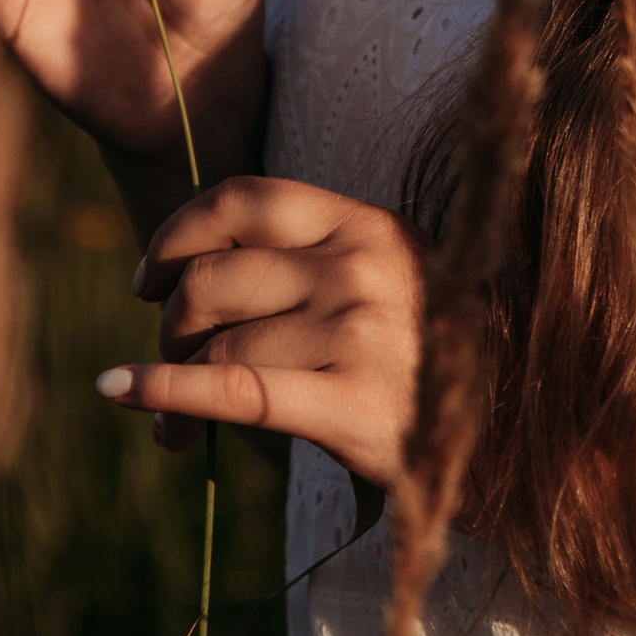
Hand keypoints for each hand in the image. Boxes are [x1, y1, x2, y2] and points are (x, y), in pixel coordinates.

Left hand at [95, 180, 425, 483]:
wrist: (513, 433)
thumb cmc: (429, 355)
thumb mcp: (388, 276)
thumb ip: (309, 260)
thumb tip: (187, 274)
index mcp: (365, 225)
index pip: (245, 202)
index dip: (179, 234)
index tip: (148, 278)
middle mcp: (360, 269)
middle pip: (215, 277)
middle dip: (172, 322)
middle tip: (172, 361)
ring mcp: (357, 334)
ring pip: (218, 343)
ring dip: (171, 381)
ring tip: (171, 424)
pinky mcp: (349, 404)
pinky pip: (229, 390)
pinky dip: (163, 390)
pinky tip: (121, 391)